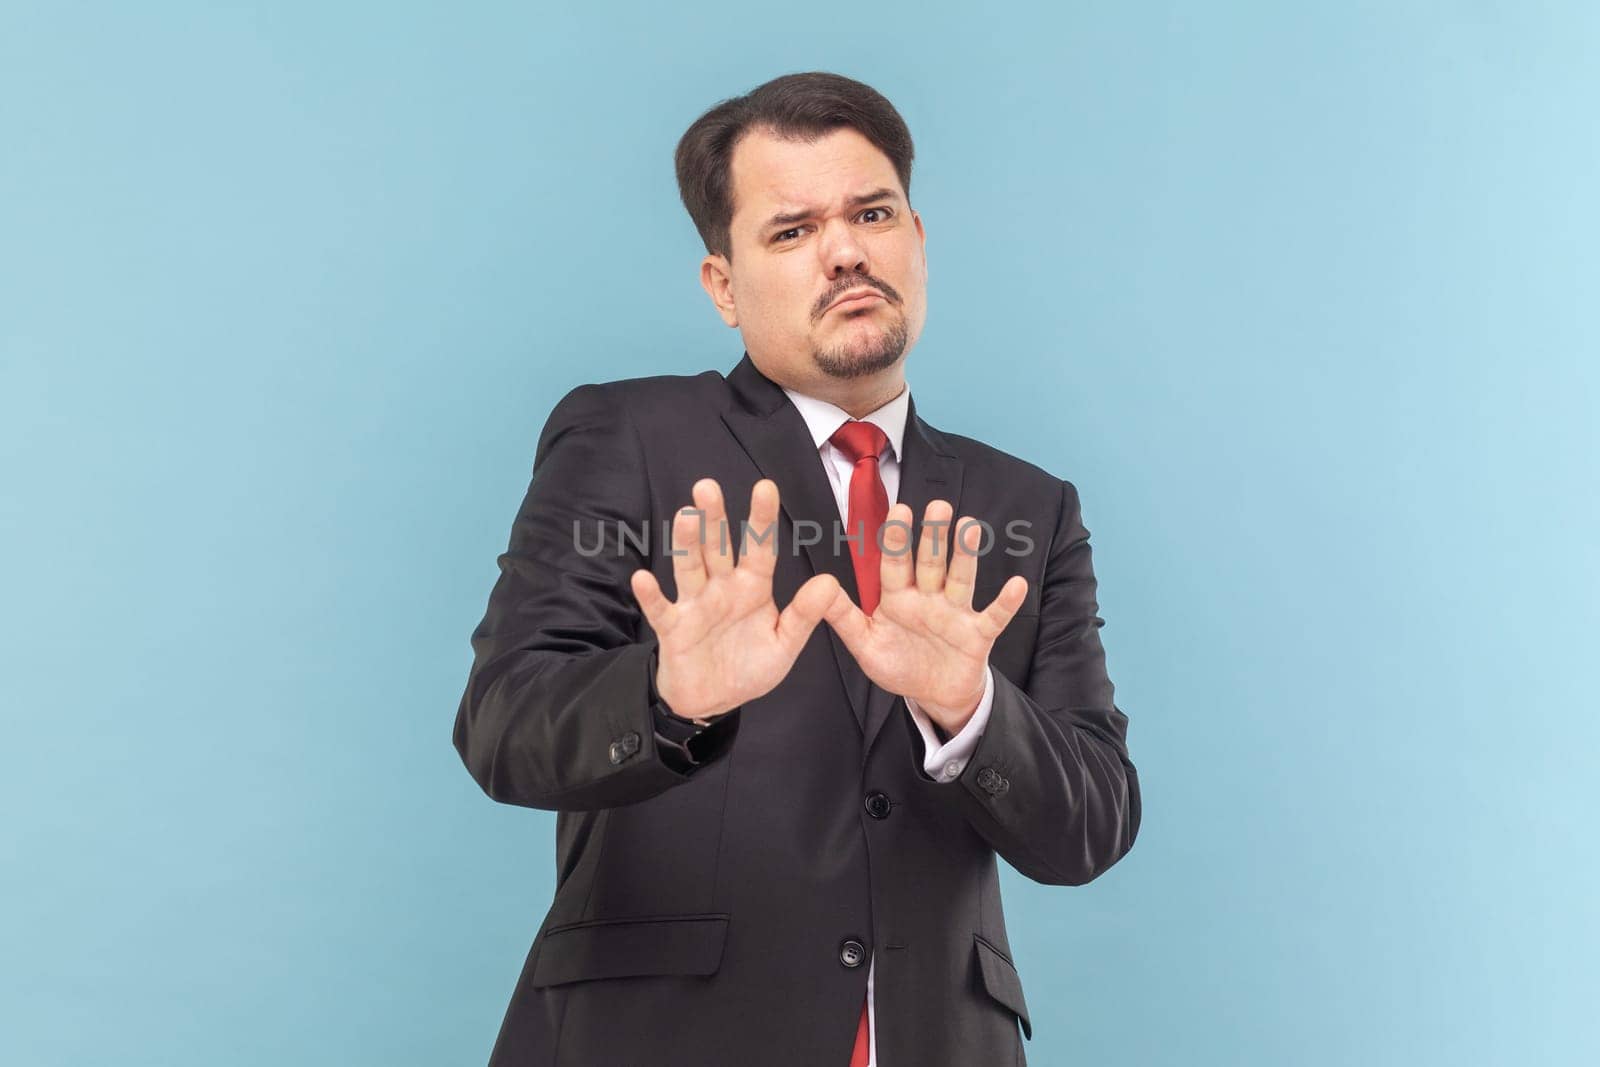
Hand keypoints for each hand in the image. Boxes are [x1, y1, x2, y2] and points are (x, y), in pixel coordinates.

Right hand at [631, 477, 839, 723]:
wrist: (713, 700)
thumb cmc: (748, 667)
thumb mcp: (784, 644)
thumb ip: (804, 615)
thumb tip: (830, 582)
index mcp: (752, 587)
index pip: (759, 548)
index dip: (761, 519)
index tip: (765, 487)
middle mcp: (722, 588)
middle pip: (717, 548)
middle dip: (714, 519)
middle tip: (708, 487)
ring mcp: (695, 606)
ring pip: (689, 569)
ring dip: (687, 544)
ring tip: (686, 517)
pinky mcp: (673, 629)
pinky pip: (661, 610)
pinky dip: (651, 596)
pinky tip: (642, 579)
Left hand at [824, 500, 1027, 734]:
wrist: (934, 695)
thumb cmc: (899, 664)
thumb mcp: (865, 645)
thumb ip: (843, 618)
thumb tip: (819, 587)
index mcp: (898, 598)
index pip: (895, 564)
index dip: (896, 539)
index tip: (898, 510)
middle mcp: (928, 598)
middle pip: (930, 562)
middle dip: (932, 535)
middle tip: (937, 505)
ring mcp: (954, 613)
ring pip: (960, 579)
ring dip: (966, 555)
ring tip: (970, 526)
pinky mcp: (977, 634)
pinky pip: (993, 616)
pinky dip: (1006, 602)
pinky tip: (1017, 584)